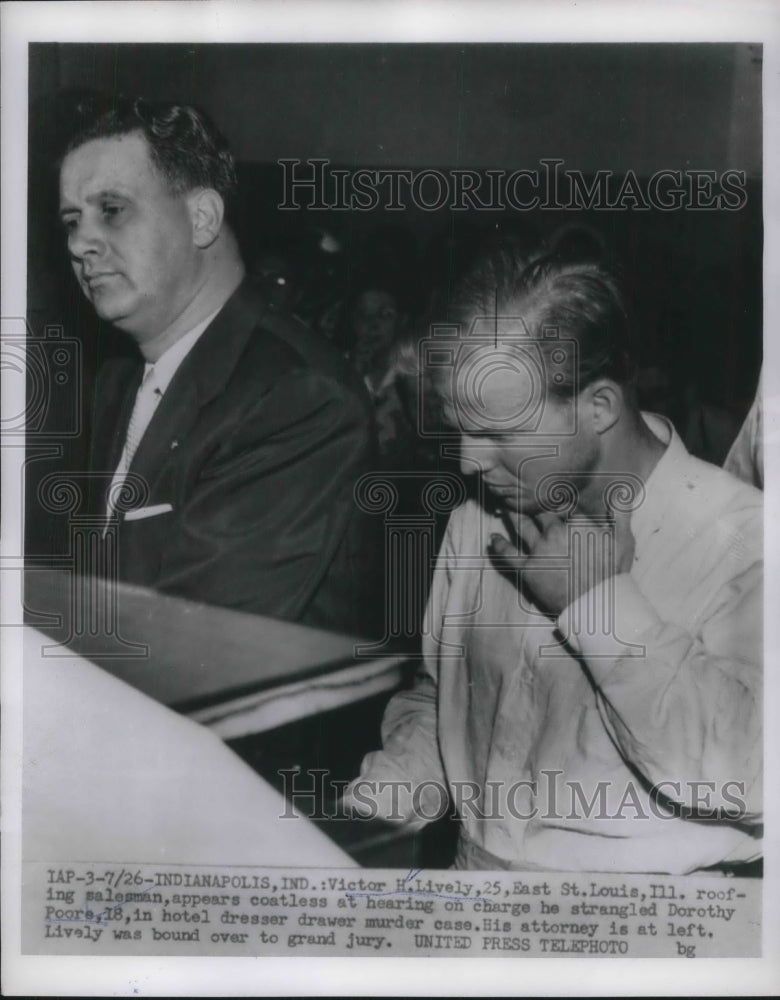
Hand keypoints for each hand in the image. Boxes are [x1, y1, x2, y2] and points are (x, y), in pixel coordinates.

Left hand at [488, 508, 634, 616]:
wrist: (597, 605)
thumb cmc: (613, 574)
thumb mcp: (624, 541)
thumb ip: (620, 514)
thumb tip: (620, 494)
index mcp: (577, 523)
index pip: (563, 504)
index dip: (557, 500)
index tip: (551, 495)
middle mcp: (555, 531)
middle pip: (538, 511)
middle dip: (531, 503)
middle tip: (521, 496)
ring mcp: (539, 549)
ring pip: (521, 525)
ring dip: (512, 515)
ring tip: (504, 507)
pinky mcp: (527, 568)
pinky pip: (507, 553)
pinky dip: (498, 544)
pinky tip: (492, 538)